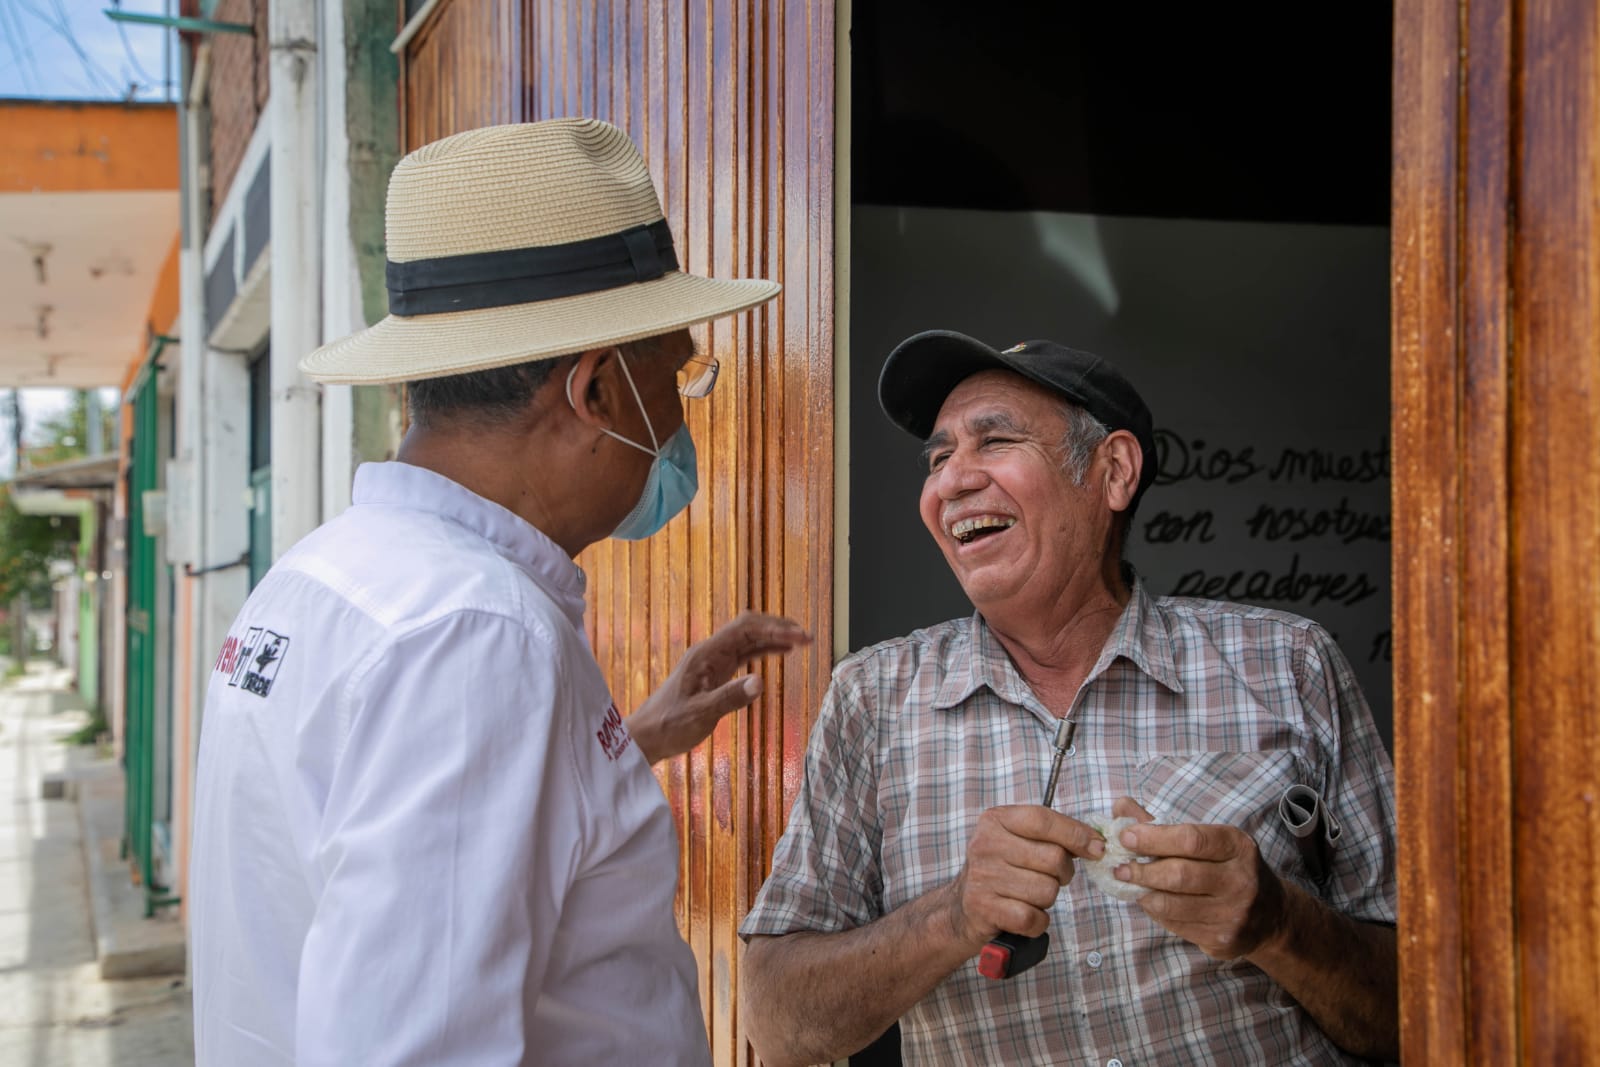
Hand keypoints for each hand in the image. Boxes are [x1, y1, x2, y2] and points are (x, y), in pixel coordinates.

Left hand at [629, 611, 810, 763]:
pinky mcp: (715, 673)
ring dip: (774, 638)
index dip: (773, 629)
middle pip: (749, 628)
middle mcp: (710, 652)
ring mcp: (712, 661)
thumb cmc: (670, 726)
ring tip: (801, 642)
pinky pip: (744, 654)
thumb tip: (760, 682)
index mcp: (705, 654)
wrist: (647, 736)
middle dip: (778, 628)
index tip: (798, 638)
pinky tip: (781, 652)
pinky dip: (764, 650)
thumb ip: (729, 698)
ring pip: (748, 639)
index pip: (744, 629)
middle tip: (806, 637)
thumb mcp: (701, 715)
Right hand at [942, 806, 1103, 950]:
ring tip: (1028, 896)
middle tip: (1048, 877)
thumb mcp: (1018, 840)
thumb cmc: (1002, 871)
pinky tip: (1024, 915)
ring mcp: (983, 877)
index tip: (1097, 848)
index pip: (1043, 819)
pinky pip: (1032, 917)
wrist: (961, 908)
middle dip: (1062, 874)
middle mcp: (986, 844)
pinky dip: (1037, 922)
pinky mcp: (984, 908)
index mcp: (996, 820)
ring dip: (1046, 900)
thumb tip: (1097, 843)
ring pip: (1047, 890)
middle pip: (1053, 858)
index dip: (1076, 834)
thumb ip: (1053, 835)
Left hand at [1108, 796, 1288, 959]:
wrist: (1272, 916)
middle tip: (1119, 867)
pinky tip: (1149, 901)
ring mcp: (1233, 914)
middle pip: (1179, 875)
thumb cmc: (1228, 868)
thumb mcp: (1209, 840)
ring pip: (1174, 905)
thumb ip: (1163, 824)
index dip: (1153, 838)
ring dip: (1143, 894)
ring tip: (1128, 884)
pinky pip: (1177, 925)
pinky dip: (1156, 912)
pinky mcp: (1223, 940)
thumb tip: (1120, 806)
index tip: (1126, 837)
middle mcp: (1241, 880)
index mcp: (1238, 847)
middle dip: (1142, 870)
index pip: (1191, 840)